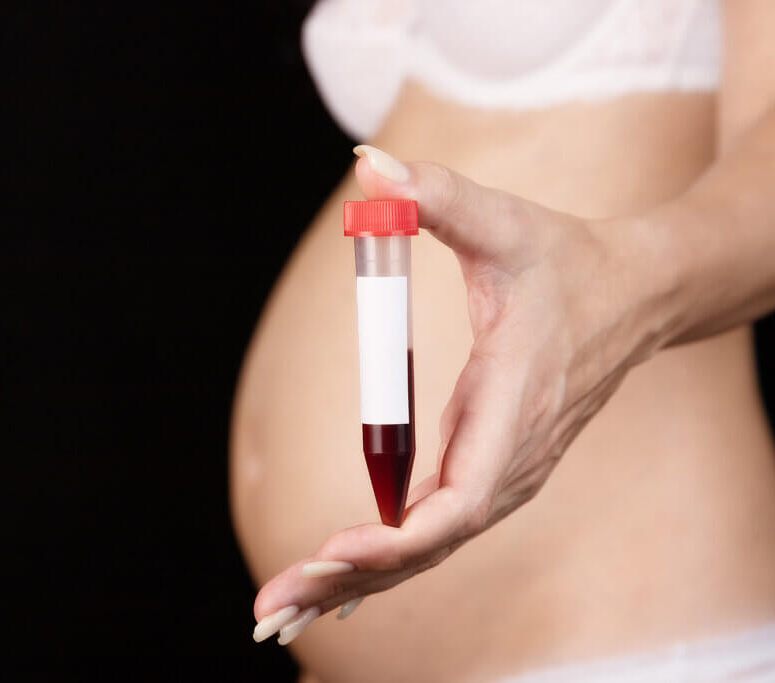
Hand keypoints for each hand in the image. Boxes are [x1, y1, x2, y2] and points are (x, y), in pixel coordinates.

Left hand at [251, 145, 672, 644]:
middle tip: (271, 608)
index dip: (402, 534)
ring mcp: (506, 469)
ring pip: (431, 546)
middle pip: (433, 543)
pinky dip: (386, 562)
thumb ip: (437, 194)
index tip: (339, 549)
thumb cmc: (569, 260)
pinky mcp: (495, 467)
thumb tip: (366, 161)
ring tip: (281, 612)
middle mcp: (514, 456)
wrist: (637, 294)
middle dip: (354, 578)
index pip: (463, 499)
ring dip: (360, 583)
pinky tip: (337, 586)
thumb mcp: (504, 222)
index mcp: (516, 407)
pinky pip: (437, 529)